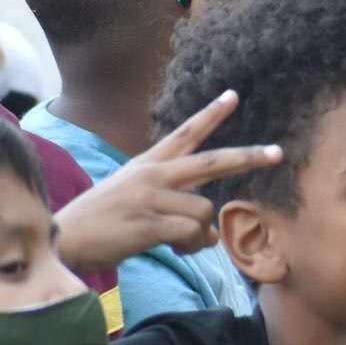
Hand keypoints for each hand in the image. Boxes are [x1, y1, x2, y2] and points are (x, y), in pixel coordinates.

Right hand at [53, 90, 281, 270]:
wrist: (66, 239)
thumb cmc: (105, 221)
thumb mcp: (136, 197)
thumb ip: (176, 203)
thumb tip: (209, 229)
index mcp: (148, 164)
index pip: (185, 133)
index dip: (211, 115)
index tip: (234, 95)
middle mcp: (152, 174)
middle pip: (212, 161)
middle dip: (248, 157)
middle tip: (278, 152)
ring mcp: (150, 196)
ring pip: (205, 210)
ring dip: (200, 234)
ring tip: (177, 242)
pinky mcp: (149, 222)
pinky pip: (192, 233)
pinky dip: (189, 246)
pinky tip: (171, 249)